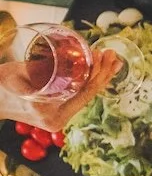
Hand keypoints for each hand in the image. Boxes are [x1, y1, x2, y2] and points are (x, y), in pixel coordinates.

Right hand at [0, 49, 120, 130]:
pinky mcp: (59, 111)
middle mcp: (59, 119)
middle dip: (104, 74)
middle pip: (88, 95)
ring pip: (86, 96)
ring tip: (114, 61)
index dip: (95, 74)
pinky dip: (90, 82)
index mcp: (51, 114)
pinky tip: (101, 71)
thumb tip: (58, 60)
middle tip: (113, 55)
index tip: (101, 56)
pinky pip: (79, 96)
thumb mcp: (13, 76)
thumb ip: (33, 71)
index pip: (83, 94)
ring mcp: (60, 117)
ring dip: (101, 77)